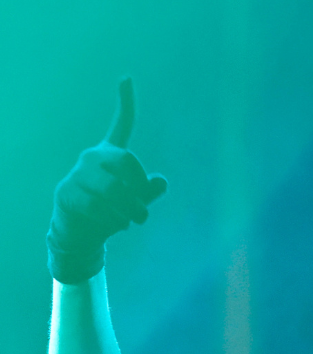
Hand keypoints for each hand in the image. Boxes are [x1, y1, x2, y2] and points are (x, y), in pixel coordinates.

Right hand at [47, 78, 167, 283]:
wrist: (82, 232)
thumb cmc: (113, 212)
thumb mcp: (137, 202)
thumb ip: (150, 191)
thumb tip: (161, 181)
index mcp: (111, 155)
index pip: (122, 126)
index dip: (126, 103)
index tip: (126, 77)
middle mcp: (92, 158)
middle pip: (126, 163)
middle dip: (140, 189)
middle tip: (144, 214)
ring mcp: (78, 174)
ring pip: (112, 190)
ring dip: (129, 211)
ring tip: (132, 221)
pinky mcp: (67, 193)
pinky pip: (98, 207)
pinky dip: (114, 220)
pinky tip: (115, 224)